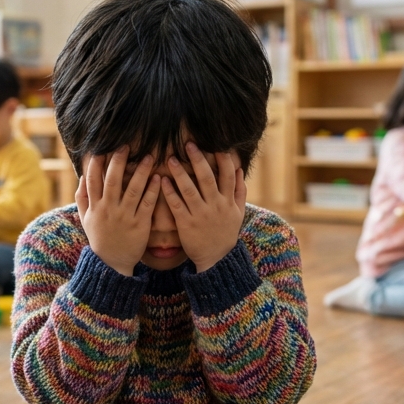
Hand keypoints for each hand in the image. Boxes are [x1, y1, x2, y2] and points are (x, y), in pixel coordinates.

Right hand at [77, 148, 160, 275]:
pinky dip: (152, 189)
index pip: (93, 179)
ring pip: (133, 189)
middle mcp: (109, 209)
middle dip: (119, 161)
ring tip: (148, 157)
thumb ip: (82, 197)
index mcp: (95, 207)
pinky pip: (147, 203)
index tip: (103, 148)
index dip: (96, 162)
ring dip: (141, 171)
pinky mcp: (140, 224)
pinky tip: (158, 177)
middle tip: (126, 146)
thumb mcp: (85, 219)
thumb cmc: (99, 238)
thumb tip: (82, 175)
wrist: (111, 264)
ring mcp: (125, 217)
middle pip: (113, 180)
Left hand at [160, 145, 246, 271]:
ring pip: (190, 189)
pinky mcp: (186, 224)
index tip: (215, 144)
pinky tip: (162, 181)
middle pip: (207, 178)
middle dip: (198, 160)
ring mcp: (200, 214)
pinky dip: (170, 192)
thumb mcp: (238, 214)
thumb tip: (239, 170)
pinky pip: (177, 205)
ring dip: (180, 173)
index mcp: (228, 201)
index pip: (228, 175)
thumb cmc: (226, 234)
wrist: (216, 259)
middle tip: (188, 144)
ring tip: (171, 159)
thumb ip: (240, 192)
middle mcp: (215, 205)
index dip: (223, 159)